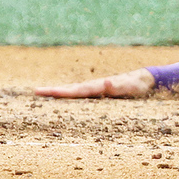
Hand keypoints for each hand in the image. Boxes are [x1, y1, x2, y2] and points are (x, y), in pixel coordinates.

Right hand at [35, 68, 155, 97]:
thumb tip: (105, 81)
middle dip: (53, 91)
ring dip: (59, 92)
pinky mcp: (98, 93)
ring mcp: (94, 89)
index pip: (75, 91)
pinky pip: (80, 95)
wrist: (143, 79)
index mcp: (96, 86)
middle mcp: (93, 86)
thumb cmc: (135, 85)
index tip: (47, 93)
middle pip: (69, 89)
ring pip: (73, 91)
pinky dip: (69, 95)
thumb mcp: (128, 87)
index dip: (61, 93)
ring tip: (44, 93)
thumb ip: (116, 86)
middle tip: (35, 91)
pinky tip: (64, 98)